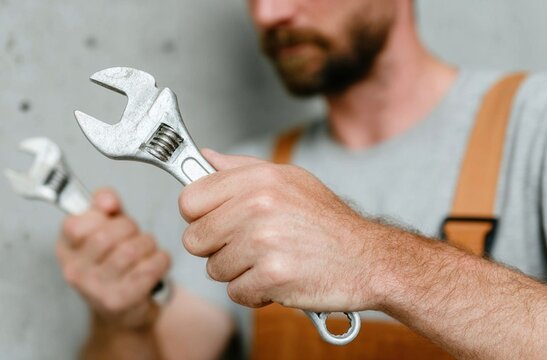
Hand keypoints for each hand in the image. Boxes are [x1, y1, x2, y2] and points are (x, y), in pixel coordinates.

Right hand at [57, 189, 170, 330]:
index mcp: (66, 248)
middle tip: (134, 234)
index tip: (111, 217)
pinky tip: (156, 261)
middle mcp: (75, 271)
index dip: (100, 216)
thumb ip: (104, 203)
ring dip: (148, 244)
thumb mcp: (105, 225)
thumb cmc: (113, 261)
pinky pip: (148, 269)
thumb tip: (107, 200)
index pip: (76, 224)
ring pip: (130, 251)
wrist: (123, 309)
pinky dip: (160, 260)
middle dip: (130, 228)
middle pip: (107, 235)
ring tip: (147, 249)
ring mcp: (96, 289)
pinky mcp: (120, 301)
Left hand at [179, 150, 383, 312]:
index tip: (215, 221)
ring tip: (270, 259)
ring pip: (215, 269)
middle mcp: (257, 206)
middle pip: (195, 239)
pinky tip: (279, 277)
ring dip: (239, 272)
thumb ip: (240, 169)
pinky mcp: (273, 275)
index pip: (189, 199)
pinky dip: (255, 292)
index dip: (199, 216)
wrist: (368, 259)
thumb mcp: (287, 179)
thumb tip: (203, 158)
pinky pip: (236, 292)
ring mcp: (264, 241)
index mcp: (257, 179)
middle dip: (217, 248)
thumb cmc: (325, 221)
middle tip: (250, 245)